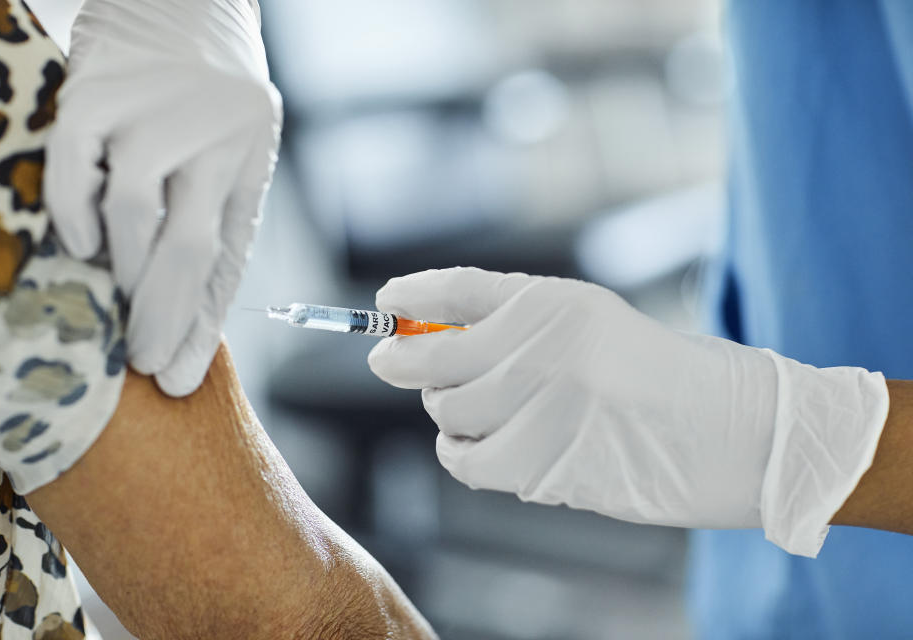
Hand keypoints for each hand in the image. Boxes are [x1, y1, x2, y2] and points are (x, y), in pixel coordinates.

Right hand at [45, 0, 281, 395]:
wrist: (183, 0)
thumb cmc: (205, 95)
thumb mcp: (228, 155)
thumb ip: (208, 221)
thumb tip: (182, 318)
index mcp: (250, 155)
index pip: (227, 258)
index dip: (199, 324)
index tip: (175, 378)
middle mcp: (216, 131)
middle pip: (187, 246)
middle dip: (160, 317)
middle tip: (139, 360)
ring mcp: (156, 107)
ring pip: (133, 213)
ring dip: (119, 271)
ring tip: (111, 300)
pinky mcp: (98, 87)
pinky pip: (75, 166)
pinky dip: (71, 214)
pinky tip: (79, 243)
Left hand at [368, 268, 888, 556]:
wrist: (722, 430)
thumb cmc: (649, 372)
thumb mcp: (587, 321)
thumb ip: (513, 323)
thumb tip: (427, 338)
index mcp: (555, 302)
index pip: (458, 289)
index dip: (411, 295)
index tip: (384, 304)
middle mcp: (543, 349)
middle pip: (434, 357)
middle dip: (403, 362)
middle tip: (392, 363)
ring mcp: (541, 408)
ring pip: (447, 412)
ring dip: (446, 410)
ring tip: (474, 406)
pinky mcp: (543, 463)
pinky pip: (465, 460)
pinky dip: (459, 452)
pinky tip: (477, 442)